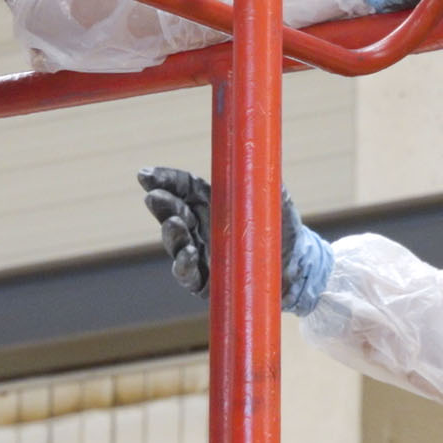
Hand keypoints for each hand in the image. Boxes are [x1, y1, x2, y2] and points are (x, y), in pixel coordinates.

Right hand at [136, 165, 333, 314]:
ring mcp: (201, 253)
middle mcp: (202, 226)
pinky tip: (187, 254)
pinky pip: (189, 274)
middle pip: (174, 211)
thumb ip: (265, 182)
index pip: (183, 187)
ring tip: (173, 223)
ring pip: (176, 243)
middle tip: (153, 197)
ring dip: (171, 234)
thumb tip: (257, 160)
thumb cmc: (283, 228)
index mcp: (214, 201)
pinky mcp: (206, 281)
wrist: (297, 267)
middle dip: (161, 203)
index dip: (164, 180)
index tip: (145, 175)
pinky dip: (184, 265)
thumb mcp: (278, 200)